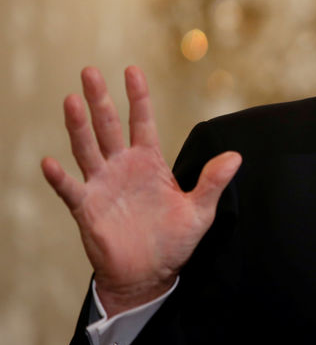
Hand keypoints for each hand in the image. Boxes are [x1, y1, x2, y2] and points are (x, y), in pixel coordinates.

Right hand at [41, 66, 240, 316]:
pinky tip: (51, 162)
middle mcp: (123, 167)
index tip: (132, 70)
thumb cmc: (174, 240)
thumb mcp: (200, 210)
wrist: (150, 274)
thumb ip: (213, 182)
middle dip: (100, 99)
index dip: (138, 96)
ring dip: (78, 126)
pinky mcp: (88, 209)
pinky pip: (71, 190)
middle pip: (109, 126)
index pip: (142, 121)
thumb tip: (236, 156)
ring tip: (71, 100)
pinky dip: (60, 178)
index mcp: (150, 161)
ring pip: (87, 149)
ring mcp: (103, 185)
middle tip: (89, 71)